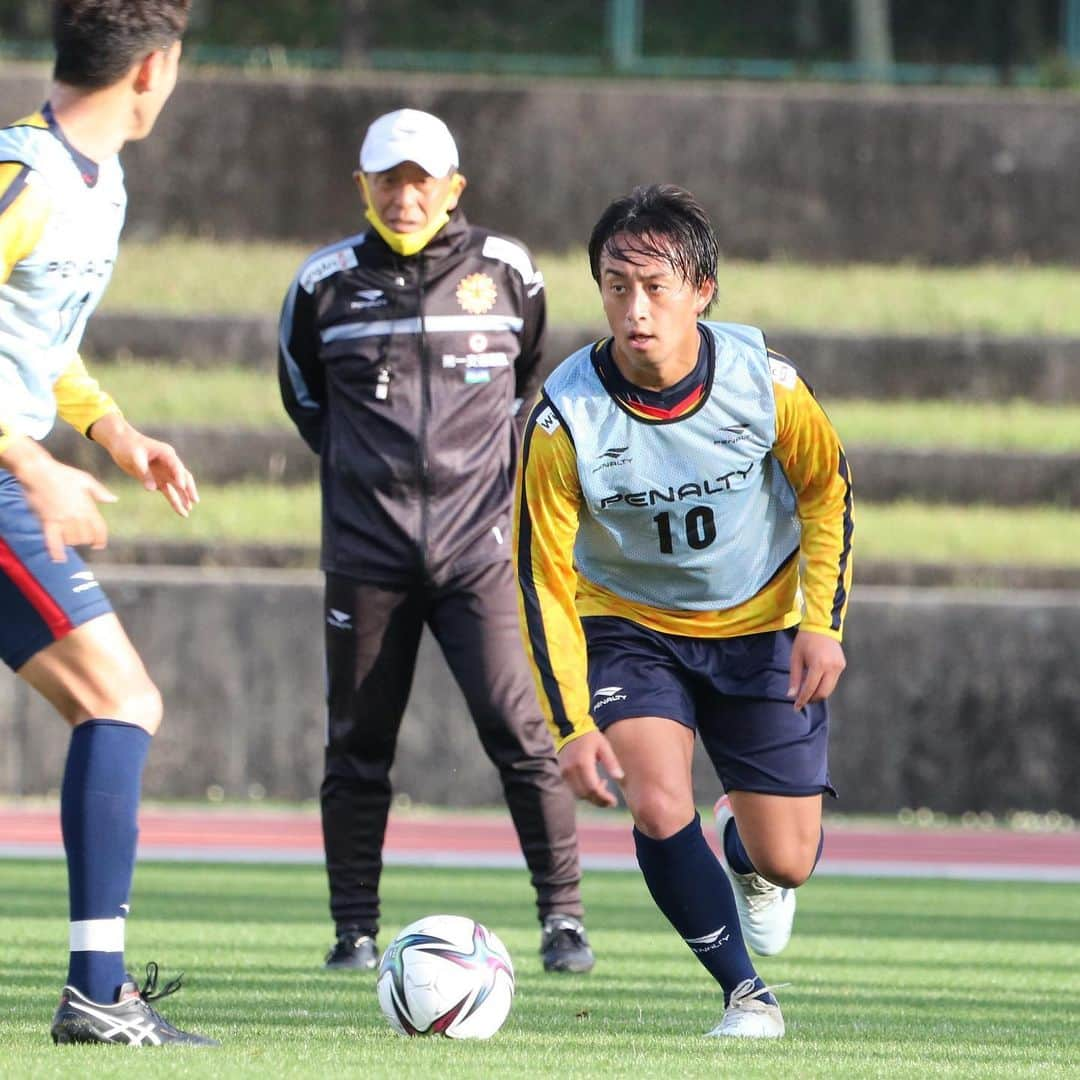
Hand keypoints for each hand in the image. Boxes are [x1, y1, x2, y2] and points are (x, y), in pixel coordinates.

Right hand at [8, 442, 116, 561]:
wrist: (38, 471)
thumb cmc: (62, 474)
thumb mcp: (85, 480)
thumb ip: (100, 492)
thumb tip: (114, 499)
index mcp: (88, 507)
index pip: (100, 530)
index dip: (101, 540)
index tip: (98, 545)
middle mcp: (77, 515)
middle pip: (86, 538)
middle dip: (85, 540)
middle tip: (80, 538)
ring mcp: (62, 519)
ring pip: (72, 541)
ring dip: (71, 542)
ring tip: (68, 538)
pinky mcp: (47, 521)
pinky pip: (53, 541)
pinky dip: (56, 552)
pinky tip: (58, 559)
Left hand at [91, 414, 198, 516]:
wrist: (120, 442)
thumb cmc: (128, 446)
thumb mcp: (134, 456)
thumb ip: (143, 472)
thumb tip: (151, 489)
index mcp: (167, 454)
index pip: (177, 467)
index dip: (180, 476)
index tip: (181, 487)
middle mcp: (169, 464)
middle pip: (183, 478)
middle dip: (189, 490)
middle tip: (194, 501)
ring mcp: (164, 473)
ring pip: (177, 488)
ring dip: (182, 499)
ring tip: (187, 512)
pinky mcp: (157, 480)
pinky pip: (168, 492)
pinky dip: (174, 501)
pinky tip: (180, 511)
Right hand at [558, 730, 624, 807]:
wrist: (568, 728)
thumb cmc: (589, 737)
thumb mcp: (604, 746)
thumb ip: (611, 762)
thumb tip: (619, 777)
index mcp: (583, 764)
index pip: (592, 788)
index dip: (603, 798)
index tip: (613, 801)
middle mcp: (571, 771)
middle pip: (585, 794)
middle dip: (598, 800)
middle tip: (610, 801)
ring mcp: (565, 773)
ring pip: (578, 794)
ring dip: (591, 797)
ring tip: (602, 787)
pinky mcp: (562, 774)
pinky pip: (573, 789)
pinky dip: (584, 792)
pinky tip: (592, 783)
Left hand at [788, 629, 846, 710]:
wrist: (822, 625)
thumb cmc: (805, 640)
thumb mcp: (795, 658)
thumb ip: (795, 678)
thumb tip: (791, 695)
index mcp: (818, 664)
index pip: (810, 688)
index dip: (803, 700)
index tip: (796, 708)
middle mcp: (832, 667)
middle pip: (823, 692)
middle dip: (811, 699)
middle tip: (801, 701)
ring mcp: (839, 667)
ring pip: (829, 689)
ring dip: (818, 693)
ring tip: (807, 692)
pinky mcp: (842, 665)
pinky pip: (833, 681)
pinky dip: (824, 685)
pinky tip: (815, 682)